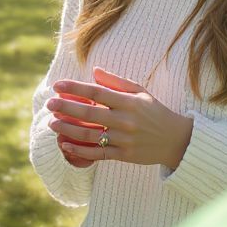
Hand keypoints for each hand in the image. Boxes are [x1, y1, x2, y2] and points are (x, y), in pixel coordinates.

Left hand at [45, 68, 193, 170]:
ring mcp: (124, 140)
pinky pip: (98, 154)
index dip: (75, 88)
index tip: (57, 85)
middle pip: (89, 113)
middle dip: (65, 107)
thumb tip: (94, 71)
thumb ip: (116, 81)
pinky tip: (64, 144)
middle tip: (49, 103)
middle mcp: (125, 120)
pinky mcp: (124, 156)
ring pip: (90, 135)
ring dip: (67, 129)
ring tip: (52, 123)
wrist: (176, 140)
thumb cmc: (155, 111)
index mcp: (129, 102)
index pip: (96, 92)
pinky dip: (79, 150)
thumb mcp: (140, 91)